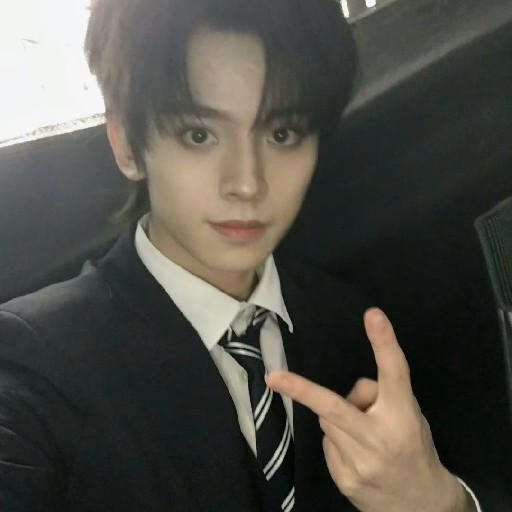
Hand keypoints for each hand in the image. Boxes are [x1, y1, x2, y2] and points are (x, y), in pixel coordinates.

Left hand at [266, 308, 472, 511]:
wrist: (421, 506)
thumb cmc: (414, 448)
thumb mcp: (411, 416)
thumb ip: (383, 397)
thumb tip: (351, 391)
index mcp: (403, 416)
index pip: (394, 373)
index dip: (383, 343)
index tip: (372, 315)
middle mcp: (380, 438)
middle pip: (335, 406)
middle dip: (302, 390)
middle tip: (274, 377)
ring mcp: (360, 463)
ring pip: (327, 420)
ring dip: (337, 419)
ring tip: (361, 433)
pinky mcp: (344, 479)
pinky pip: (327, 443)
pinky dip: (337, 441)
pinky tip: (356, 453)